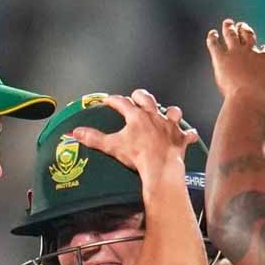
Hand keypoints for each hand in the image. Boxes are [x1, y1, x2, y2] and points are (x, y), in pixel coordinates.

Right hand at [71, 89, 198, 181]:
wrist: (160, 167)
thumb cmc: (137, 156)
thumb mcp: (112, 146)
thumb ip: (93, 138)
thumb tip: (75, 133)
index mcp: (136, 116)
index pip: (122, 102)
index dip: (114, 100)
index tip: (108, 99)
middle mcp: (154, 117)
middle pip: (147, 99)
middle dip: (141, 96)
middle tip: (136, 97)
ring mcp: (169, 126)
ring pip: (172, 111)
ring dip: (169, 112)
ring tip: (166, 113)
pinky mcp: (180, 139)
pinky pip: (188, 134)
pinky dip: (188, 135)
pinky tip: (189, 135)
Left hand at [206, 19, 264, 109]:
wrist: (248, 99)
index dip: (264, 49)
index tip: (262, 48)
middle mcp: (250, 51)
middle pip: (248, 35)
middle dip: (245, 29)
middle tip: (241, 25)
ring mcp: (235, 53)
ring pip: (232, 35)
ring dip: (229, 28)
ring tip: (228, 23)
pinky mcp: (221, 58)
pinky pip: (215, 43)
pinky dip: (213, 38)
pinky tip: (212, 33)